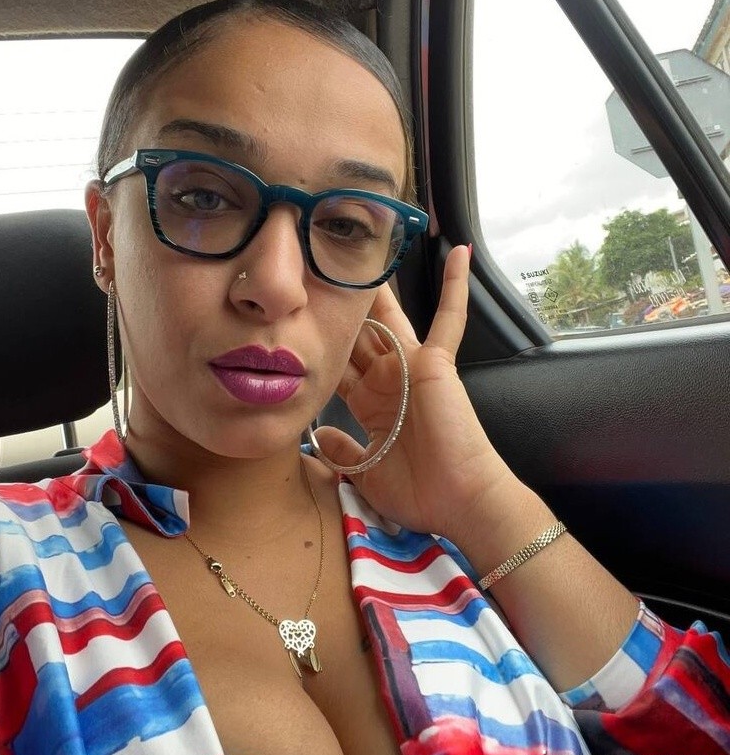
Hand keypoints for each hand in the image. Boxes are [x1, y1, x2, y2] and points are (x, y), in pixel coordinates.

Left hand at [313, 245, 517, 536]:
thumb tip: (318, 433)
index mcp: (372, 403)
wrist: (456, 501)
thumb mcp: (365, 471)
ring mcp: (413, 367)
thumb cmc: (417, 491)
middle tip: (316, 273)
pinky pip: (450, 319)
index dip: (319, 346)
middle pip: (357, 335)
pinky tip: (459, 253)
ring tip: (358, 252)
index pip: (339, 366)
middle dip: (338, 309)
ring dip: (378, 290)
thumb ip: (342, 449)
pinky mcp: (437, 362)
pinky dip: (457, 287)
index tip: (296, 323)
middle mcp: (389, 379)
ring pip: (391, 318)